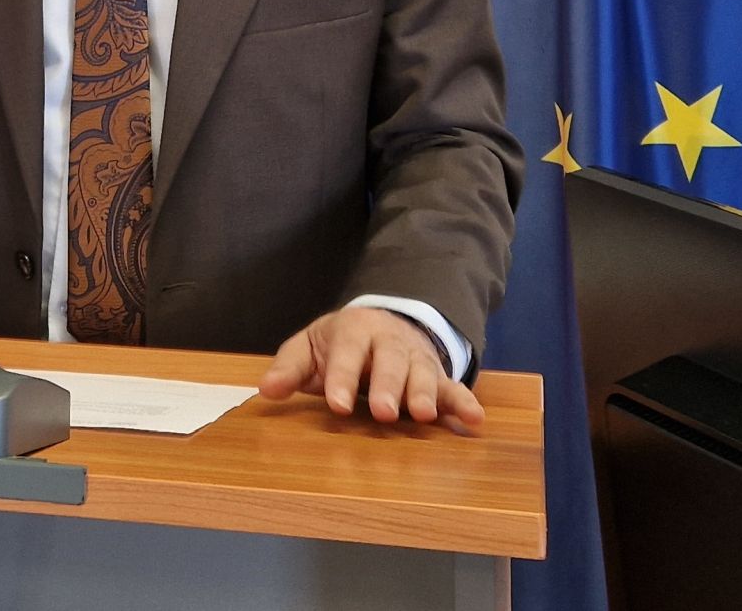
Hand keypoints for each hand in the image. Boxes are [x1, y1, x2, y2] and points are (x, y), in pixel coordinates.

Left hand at [258, 306, 484, 428]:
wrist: (383, 322)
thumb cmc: (340, 344)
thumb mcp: (310, 347)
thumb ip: (290, 367)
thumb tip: (265, 389)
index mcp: (354, 331)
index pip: (347, 354)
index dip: (342, 379)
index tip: (337, 405)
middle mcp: (389, 342)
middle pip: (390, 363)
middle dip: (388, 387)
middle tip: (384, 413)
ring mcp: (416, 358)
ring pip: (422, 374)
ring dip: (424, 394)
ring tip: (423, 416)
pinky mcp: (437, 376)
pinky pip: (453, 388)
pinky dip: (464, 403)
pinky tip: (475, 420)